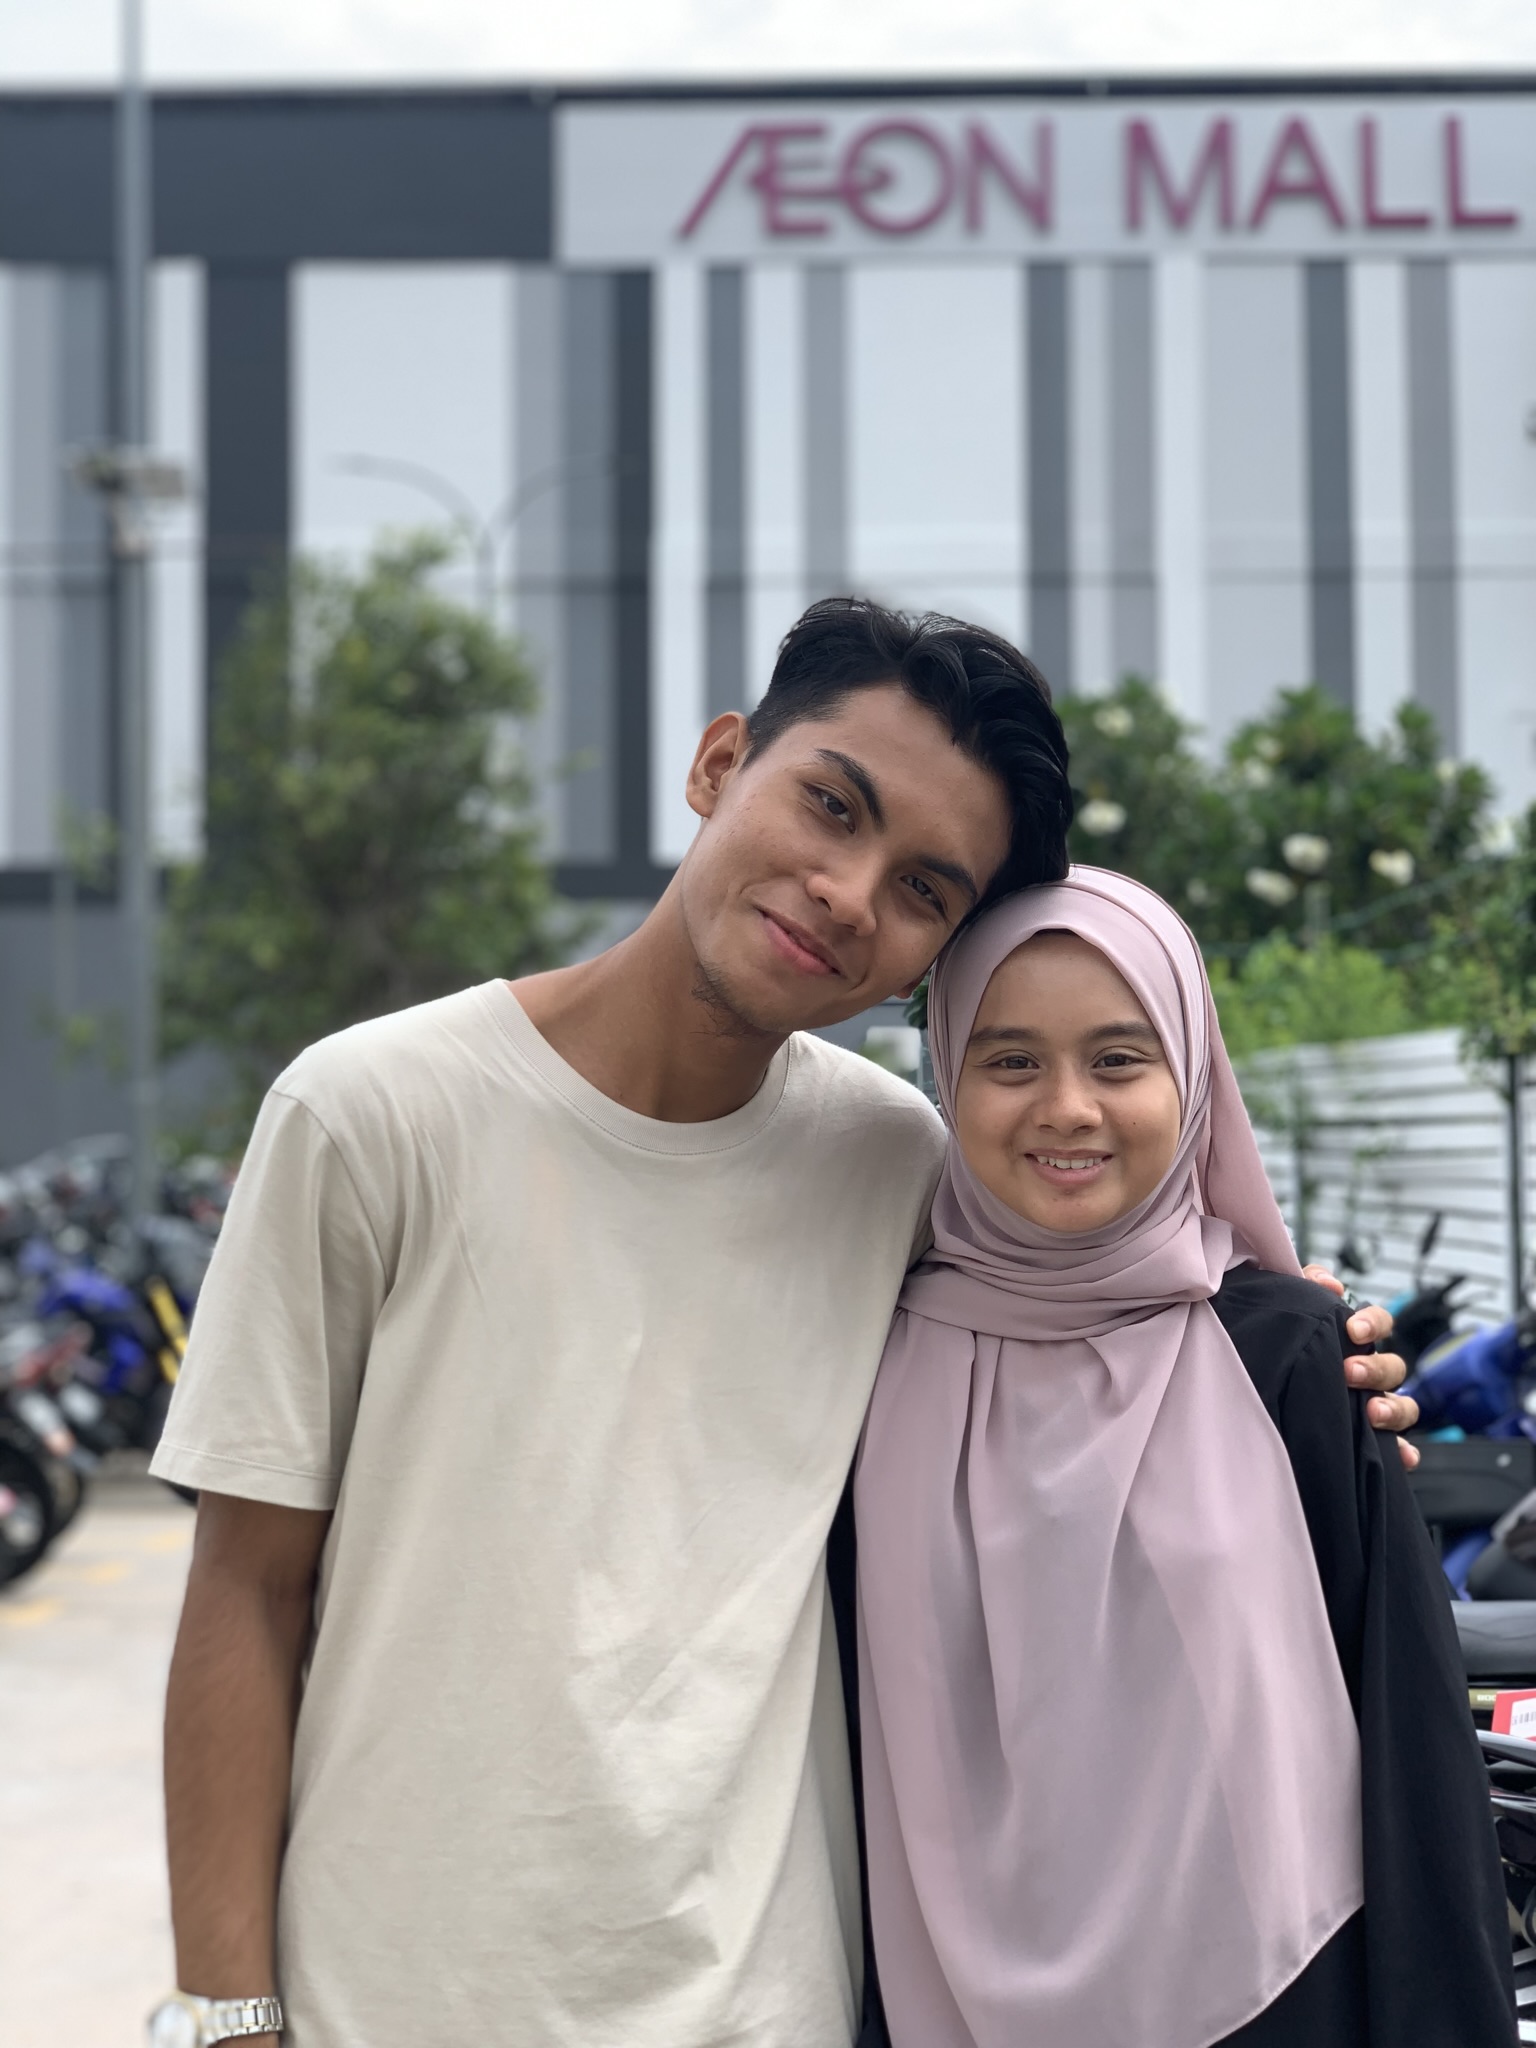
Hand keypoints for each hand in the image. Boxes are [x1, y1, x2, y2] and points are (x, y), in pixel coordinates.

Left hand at [1300, 1264, 1420, 1468]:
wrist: (1258, 1386)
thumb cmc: (1284, 1340)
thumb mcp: (1290, 1305)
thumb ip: (1308, 1283)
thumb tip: (1330, 1283)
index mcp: (1354, 1340)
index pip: (1378, 1323)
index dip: (1373, 1323)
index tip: (1353, 1329)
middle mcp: (1369, 1372)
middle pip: (1392, 1368)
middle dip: (1375, 1369)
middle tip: (1349, 1372)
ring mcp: (1373, 1405)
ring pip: (1404, 1407)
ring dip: (1393, 1409)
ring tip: (1372, 1413)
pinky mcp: (1369, 1440)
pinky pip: (1397, 1448)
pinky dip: (1404, 1452)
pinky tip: (1403, 1457)